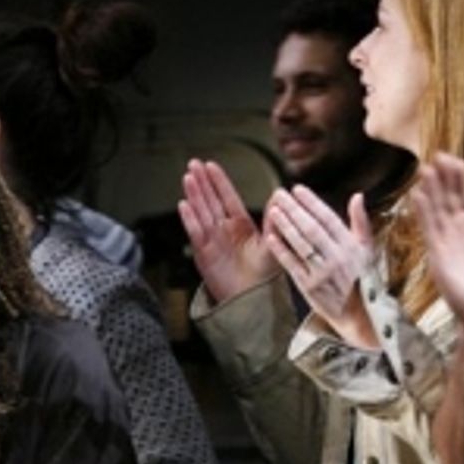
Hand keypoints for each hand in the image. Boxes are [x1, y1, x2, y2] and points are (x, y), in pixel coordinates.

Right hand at [179, 159, 277, 303]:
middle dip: (201, 182)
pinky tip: (184, 205)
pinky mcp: (204, 255)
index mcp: (240, 225)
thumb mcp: (274, 243)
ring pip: (201, 213)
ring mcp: (212, 241)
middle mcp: (223, 231)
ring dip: (194, 195)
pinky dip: (190, 219)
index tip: (210, 165)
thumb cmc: (264, 276)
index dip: (218, 182)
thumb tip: (278, 194)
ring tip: (187, 178)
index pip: (227, 198)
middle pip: (210, 201)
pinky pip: (196, 233)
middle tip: (193, 163)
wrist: (253, 300)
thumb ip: (274, 220)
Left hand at [264, 186, 378, 347]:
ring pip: (301, 244)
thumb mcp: (368, 249)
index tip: (298, 189)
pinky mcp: (309, 287)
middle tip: (279, 194)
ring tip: (273, 210)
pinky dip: (281, 250)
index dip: (311, 202)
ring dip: (286, 226)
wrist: (360, 315)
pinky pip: (292, 265)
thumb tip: (357, 196)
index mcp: (351, 245)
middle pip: (311, 228)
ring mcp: (322, 273)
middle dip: (294, 209)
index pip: (328, 218)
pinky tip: (271, 236)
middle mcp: (336, 257)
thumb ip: (360, 222)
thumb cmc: (363, 279)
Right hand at [412, 154, 463, 336]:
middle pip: (447, 198)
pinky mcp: (439, 255)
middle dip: (441, 178)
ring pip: (436, 210)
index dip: (458, 176)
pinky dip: (424, 212)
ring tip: (425, 170)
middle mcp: (459, 229)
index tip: (451, 158)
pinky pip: (430, 229)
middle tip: (435, 157)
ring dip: (430, 191)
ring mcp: (447, 242)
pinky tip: (419, 195)